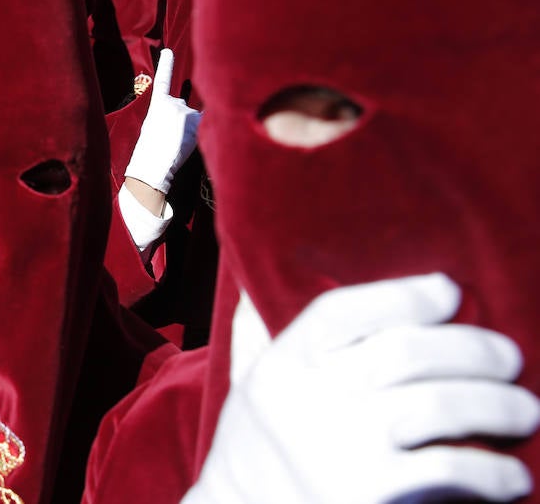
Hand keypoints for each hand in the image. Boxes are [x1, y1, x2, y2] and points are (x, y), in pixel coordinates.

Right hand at [123, 49, 201, 194]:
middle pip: (184, 109)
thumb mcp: (152, 126)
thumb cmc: (150, 150)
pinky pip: (205, 124)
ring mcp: (186, 112)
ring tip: (177, 145)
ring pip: (195, 120)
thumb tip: (189, 117)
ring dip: (190, 131)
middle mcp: (173, 103)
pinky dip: (203, 130)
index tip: (168, 51)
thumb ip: (168, 116)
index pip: (163, 80)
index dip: (166, 65)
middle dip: (181, 122)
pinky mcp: (197, 123)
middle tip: (170, 139)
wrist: (153, 163)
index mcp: (158, 104)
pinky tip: (196, 136)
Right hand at [185, 273, 539, 503]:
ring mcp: (340, 448)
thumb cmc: (258, 446)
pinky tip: (512, 474)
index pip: (343, 311)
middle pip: (404, 351)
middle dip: (470, 349)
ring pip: (437, 404)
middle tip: (508, 357)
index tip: (448, 291)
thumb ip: (259, 332)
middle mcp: (308, 400)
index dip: (403, 294)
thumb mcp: (250, 384)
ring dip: (496, 404)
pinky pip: (450, 471)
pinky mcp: (369, 495)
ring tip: (525, 409)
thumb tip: (257, 279)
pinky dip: (492, 472)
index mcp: (281, 365)